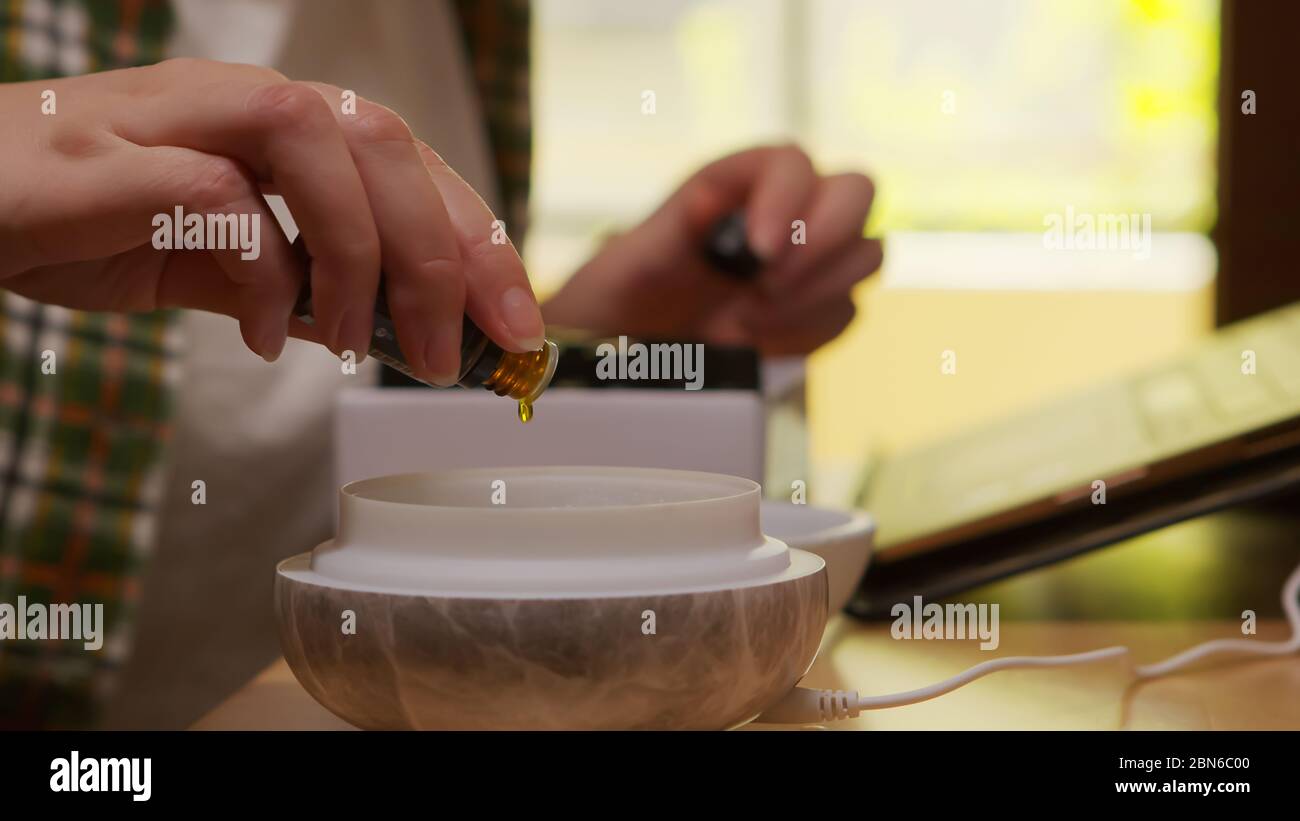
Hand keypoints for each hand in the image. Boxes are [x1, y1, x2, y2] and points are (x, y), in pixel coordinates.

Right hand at [0, 59, 544, 384]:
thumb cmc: (83, 221)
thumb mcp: (214, 266)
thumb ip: (293, 286)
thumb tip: (378, 328)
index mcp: (279, 125)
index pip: (410, 165)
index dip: (477, 241)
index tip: (518, 325)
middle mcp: (239, 101)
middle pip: (383, 142)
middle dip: (440, 256)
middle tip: (446, 355)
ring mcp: (174, 117)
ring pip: (314, 140)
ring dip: (357, 253)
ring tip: (351, 344)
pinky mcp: (108, 156)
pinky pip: (217, 193)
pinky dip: (258, 269)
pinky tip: (252, 335)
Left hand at [542, 144, 880, 355]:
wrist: (623, 354)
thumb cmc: (618, 294)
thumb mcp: (629, 262)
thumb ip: (670, 228)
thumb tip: (710, 199)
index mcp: (738, 182)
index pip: (792, 161)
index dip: (789, 198)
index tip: (760, 251)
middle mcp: (784, 211)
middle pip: (856, 192)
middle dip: (823, 242)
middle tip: (767, 285)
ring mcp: (809, 260)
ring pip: (866, 254)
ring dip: (814, 293)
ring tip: (745, 319)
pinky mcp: (817, 309)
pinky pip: (847, 313)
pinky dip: (807, 332)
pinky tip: (756, 341)